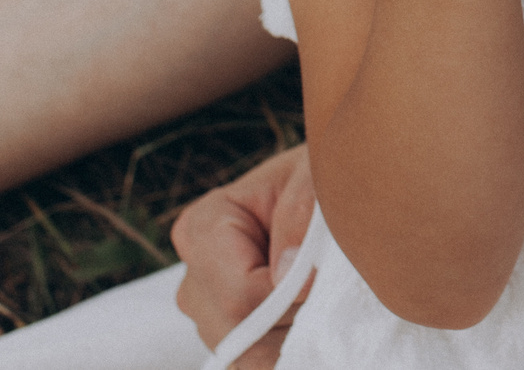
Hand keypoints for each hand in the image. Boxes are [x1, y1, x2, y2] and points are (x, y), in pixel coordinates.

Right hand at [171, 144, 317, 360]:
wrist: (326, 197)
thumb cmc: (319, 179)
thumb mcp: (316, 172)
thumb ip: (301, 209)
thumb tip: (287, 274)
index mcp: (203, 227)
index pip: (239, 294)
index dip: (291, 296)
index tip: (325, 274)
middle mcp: (194, 277)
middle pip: (238, 333)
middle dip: (293, 320)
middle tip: (328, 290)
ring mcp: (208, 314)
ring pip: (248, 358)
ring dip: (295, 339)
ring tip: (321, 302)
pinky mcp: (232, 338)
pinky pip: (257, 366)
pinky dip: (291, 353)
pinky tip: (311, 323)